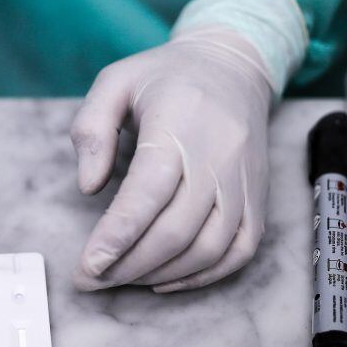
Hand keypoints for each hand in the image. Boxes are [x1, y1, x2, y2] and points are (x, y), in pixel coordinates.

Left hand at [71, 28, 271, 291]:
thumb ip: (92, 129)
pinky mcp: (258, 197)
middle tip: (93, 280)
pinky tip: (164, 280)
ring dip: (161, 274)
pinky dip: (203, 276)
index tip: (88, 265)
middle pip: (177, 230)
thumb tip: (87, 186)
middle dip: (129, 265)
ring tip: (121, 278)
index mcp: (178, 125)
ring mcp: (244, 180)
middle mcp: (218, 156)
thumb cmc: (165, 78)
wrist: (233, 66)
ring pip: (209, 248)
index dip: (117, 235)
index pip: (148, 192)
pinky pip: (240, 251)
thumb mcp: (114, 82)